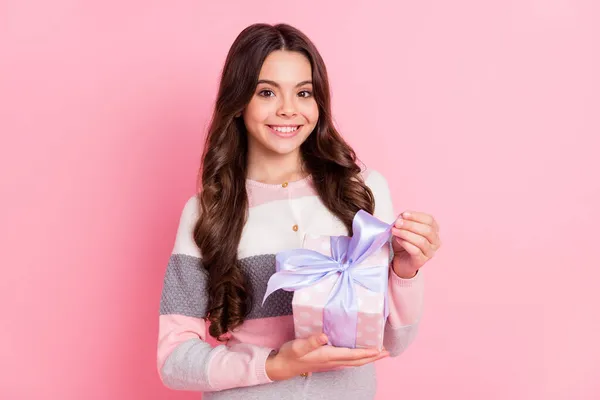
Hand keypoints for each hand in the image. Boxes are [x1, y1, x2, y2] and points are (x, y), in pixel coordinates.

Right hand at [265, 334, 388, 380]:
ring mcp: (330, 362)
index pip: (353, 355)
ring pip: (353, 361)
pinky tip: (358, 352)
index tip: (380, 349)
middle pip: (357, 361)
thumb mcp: (299, 345)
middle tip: (387, 352)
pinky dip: (358, 357)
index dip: (367, 353)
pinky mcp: (327, 360)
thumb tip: (325, 335)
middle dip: (373, 357)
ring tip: (378, 353)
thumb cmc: (291, 354)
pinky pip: (347, 360)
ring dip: (367, 358)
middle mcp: (332, 360)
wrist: (283, 366)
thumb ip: (312, 341)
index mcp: (329, 356)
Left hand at [391, 211, 440, 277]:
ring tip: (395, 231)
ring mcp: (430, 252)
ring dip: (406, 234)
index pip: (429, 220)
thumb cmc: (404, 243)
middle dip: (410, 225)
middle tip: (397, 223)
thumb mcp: (403, 228)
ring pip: (422, 241)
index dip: (416, 216)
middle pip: (427, 230)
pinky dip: (405, 243)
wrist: (400, 260)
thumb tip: (402, 216)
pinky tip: (398, 239)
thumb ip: (404, 221)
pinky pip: (416, 251)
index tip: (404, 214)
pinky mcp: (422, 261)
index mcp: (434, 230)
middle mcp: (435, 241)